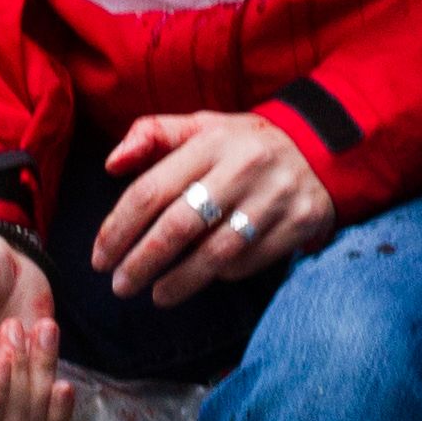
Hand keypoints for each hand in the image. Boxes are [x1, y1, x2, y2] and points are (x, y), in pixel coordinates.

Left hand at [95, 110, 335, 306]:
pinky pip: (249, 261)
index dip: (119, 228)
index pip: (152, 190)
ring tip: (155, 295)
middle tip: (120, 286)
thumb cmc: (243, 143)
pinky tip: (204, 278)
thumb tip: (111, 164)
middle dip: (142, 261)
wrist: (320, 147)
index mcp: (212, 140)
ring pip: (216, 252)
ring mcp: (275, 196)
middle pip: (179, 225)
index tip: (100, 257)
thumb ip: (153, 134)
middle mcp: (244, 167)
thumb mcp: (202, 125)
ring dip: (179, 281)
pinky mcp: (300, 222)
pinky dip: (222, 275)